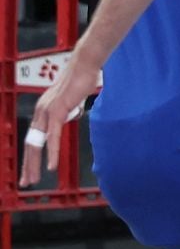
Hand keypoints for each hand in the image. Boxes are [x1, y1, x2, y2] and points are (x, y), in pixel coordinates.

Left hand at [20, 53, 100, 182]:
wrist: (85, 66)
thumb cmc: (82, 79)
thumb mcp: (73, 101)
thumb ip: (69, 110)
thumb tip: (72, 115)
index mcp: (43, 110)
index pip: (33, 138)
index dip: (31, 155)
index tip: (31, 170)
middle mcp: (40, 112)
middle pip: (30, 144)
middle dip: (27, 165)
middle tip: (26, 182)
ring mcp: (47, 112)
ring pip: (37, 144)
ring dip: (34, 164)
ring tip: (34, 179)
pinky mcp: (57, 112)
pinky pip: (52, 137)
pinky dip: (51, 153)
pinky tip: (50, 166)